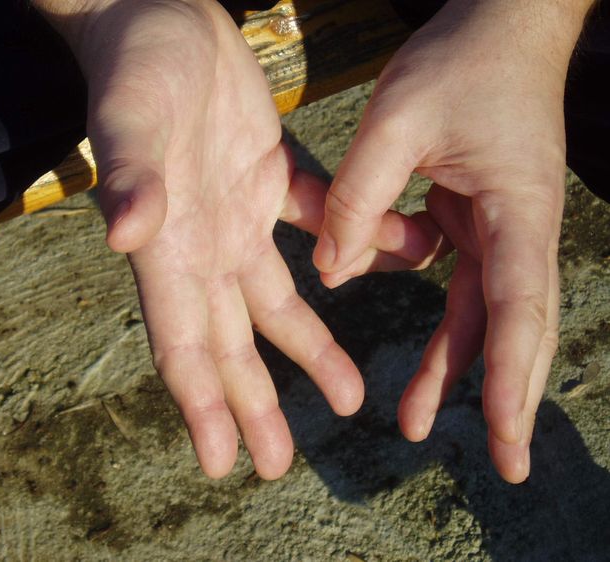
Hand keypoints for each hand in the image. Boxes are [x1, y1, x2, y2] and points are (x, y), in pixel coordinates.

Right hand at [36, 0, 433, 478]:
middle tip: (278, 462)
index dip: (201, 404)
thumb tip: (125, 234)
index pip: (182, 341)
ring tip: (347, 397)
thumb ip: (129, 177)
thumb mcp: (131, 119)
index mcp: (169, 245)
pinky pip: (317, 227)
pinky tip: (388, 264)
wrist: (159, 18)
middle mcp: (203, 244)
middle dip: (252, 403)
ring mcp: (238, 216)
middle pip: (230, 340)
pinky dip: (350, 250)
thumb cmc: (136, 68)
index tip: (221, 461)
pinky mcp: (270, 180)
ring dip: (308, 350)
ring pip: (275, 301)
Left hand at [313, 0, 593, 481]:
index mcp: (516, 209)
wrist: (500, 25)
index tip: (504, 435)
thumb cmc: (462, 60)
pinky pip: (458, 279)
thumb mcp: (398, 119)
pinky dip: (440, 315)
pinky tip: (406, 329)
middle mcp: (518, 228)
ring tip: (415, 420)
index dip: (510, 373)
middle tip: (503, 464)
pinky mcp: (474, 218)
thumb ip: (360, 197)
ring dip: (456, 365)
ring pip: (482, 313)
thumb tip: (331, 273)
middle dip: (503, 395)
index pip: (521, 306)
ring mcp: (500, 226)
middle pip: (515, 326)